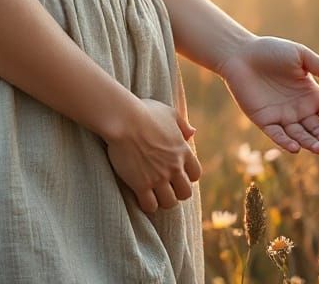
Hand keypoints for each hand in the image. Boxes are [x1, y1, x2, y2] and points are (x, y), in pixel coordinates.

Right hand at [103, 98, 201, 213]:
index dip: (187, 176)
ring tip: (153, 193)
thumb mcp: (168, 113)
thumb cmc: (143, 112)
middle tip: (165, 186)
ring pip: (169, 203)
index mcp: (182, 150)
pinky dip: (147, 204)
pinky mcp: (141, 185)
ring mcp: (158, 177)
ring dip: (162, 200)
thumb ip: (182, 124)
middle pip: (185, 193)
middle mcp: (174, 167)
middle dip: (176, 191)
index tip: (176, 173)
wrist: (123, 119)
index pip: (195, 174)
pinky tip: (141, 195)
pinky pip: (150, 206)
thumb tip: (192, 133)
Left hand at [218, 36, 318, 153]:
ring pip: (300, 136)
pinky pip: (277, 135)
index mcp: (312, 95)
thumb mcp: (300, 55)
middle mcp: (300, 110)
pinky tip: (294, 147)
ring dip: (310, 144)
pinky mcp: (264, 121)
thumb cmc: (271, 51)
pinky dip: (285, 142)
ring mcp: (283, 117)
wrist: (240, 53)